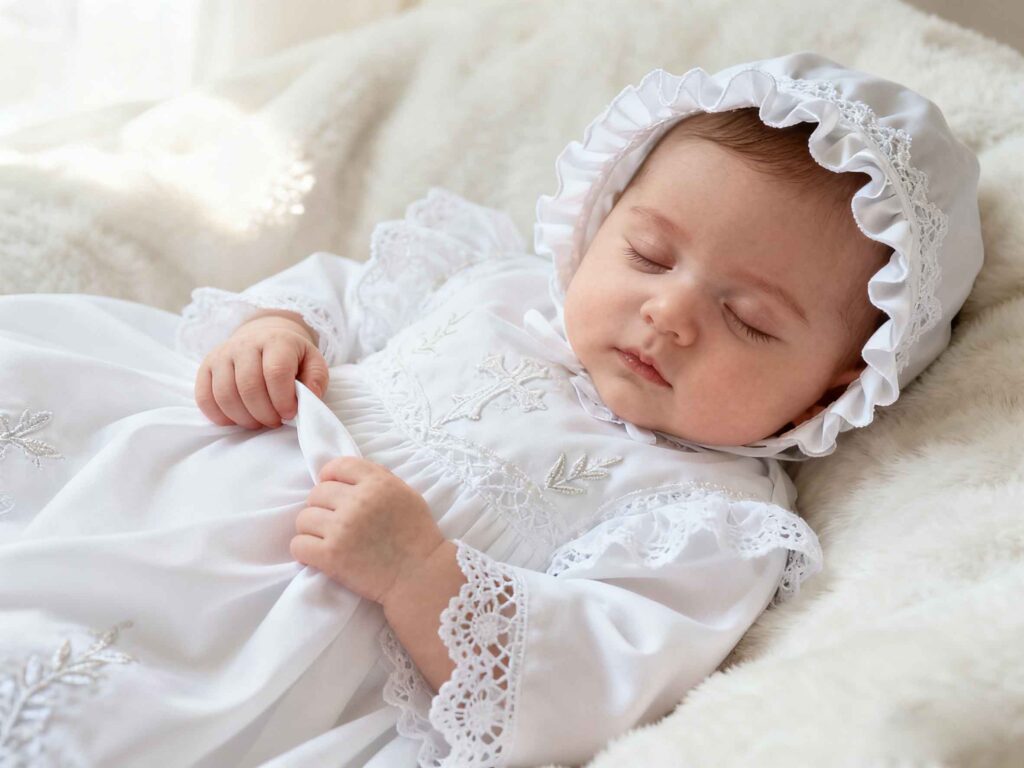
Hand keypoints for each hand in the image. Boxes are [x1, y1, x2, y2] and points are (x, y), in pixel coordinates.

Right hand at [195, 314, 329, 428]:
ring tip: (259, 422)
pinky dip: (219, 416)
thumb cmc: (291, 357)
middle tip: (275, 422)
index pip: (275, 373)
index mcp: (276, 341)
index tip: (290, 414)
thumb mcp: (313, 363)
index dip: (283, 400)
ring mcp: (222, 355)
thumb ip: (316, 380)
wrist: (264, 338)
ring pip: (225, 395)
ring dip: (244, 418)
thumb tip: (308, 400)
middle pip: (249, 387)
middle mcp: (245, 344)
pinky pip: (204, 397)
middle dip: (264, 414)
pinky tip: (237, 420)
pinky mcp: (206, 367)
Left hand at [290, 457, 445, 603]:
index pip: (338, 466)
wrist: (420, 576)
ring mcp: (342, 528)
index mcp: (378, 483)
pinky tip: (319, 556)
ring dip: (312, 530)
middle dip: (322, 507)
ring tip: (328, 540)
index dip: (330, 476)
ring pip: (304, 519)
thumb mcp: (405, 495)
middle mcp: (358, 501)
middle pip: (316, 493)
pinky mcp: (331, 556)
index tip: (332, 490)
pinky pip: (298, 545)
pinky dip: (305, 551)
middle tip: (335, 522)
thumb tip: (344, 476)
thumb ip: (377, 480)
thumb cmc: (417, 536)